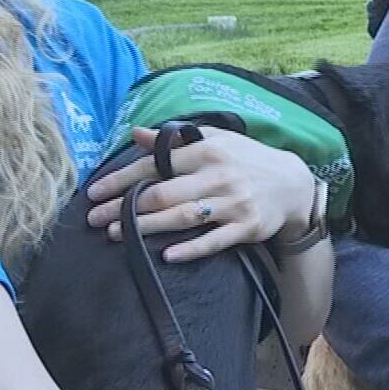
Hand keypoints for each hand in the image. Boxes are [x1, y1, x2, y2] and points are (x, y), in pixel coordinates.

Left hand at [84, 125, 318, 263]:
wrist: (294, 184)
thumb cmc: (247, 160)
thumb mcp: (215, 141)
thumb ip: (175, 140)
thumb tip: (137, 134)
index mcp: (206, 151)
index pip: (155, 165)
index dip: (121, 180)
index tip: (94, 193)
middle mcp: (218, 175)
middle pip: (162, 194)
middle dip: (124, 207)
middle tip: (95, 219)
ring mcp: (233, 203)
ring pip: (183, 217)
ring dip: (147, 227)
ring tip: (116, 235)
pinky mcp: (246, 227)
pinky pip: (214, 240)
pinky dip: (191, 249)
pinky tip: (166, 255)